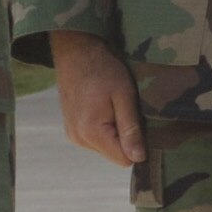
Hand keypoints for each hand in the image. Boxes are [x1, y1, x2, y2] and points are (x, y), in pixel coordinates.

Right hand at [50, 31, 143, 167]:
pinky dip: (105, 128)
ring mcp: (73, 135)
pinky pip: (96, 139)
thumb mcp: (124, 96)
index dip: (137, 145)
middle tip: (125, 109)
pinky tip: (104, 108)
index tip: (139, 122)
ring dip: (115, 132)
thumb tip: (138, 158)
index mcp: (91, 132)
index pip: (124, 159)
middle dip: (126, 137)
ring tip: (114, 106)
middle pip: (115, 154)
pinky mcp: (72, 130)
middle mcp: (79, 139)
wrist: (76, 53)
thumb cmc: (103, 69)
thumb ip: (130, 129)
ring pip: (106, 147)